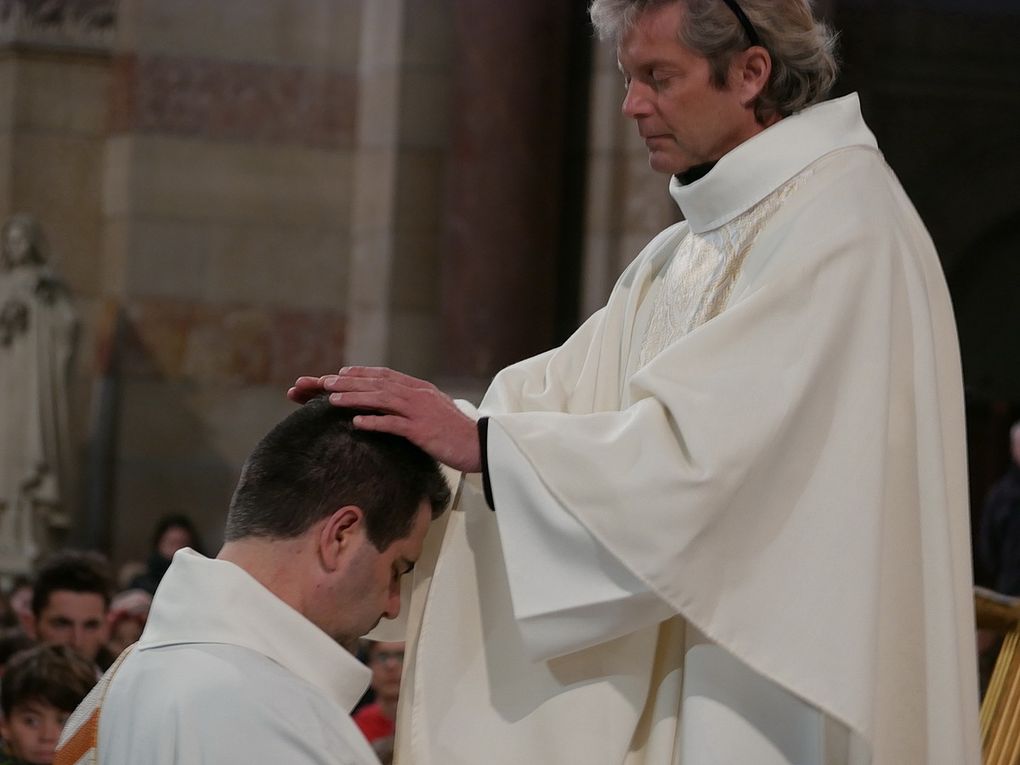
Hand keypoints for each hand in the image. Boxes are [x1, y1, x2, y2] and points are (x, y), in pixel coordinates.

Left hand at [292, 367, 481, 472]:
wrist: (482, 446)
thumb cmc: (457, 433)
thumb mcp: (435, 411)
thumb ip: (415, 404)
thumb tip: (395, 405)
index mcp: (421, 389)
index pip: (386, 376)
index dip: (361, 373)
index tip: (340, 373)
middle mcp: (419, 395)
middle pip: (378, 384)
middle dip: (349, 382)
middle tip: (324, 382)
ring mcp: (421, 412)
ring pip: (382, 399)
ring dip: (355, 397)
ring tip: (331, 398)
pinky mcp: (423, 431)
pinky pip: (394, 424)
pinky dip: (374, 422)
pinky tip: (356, 423)